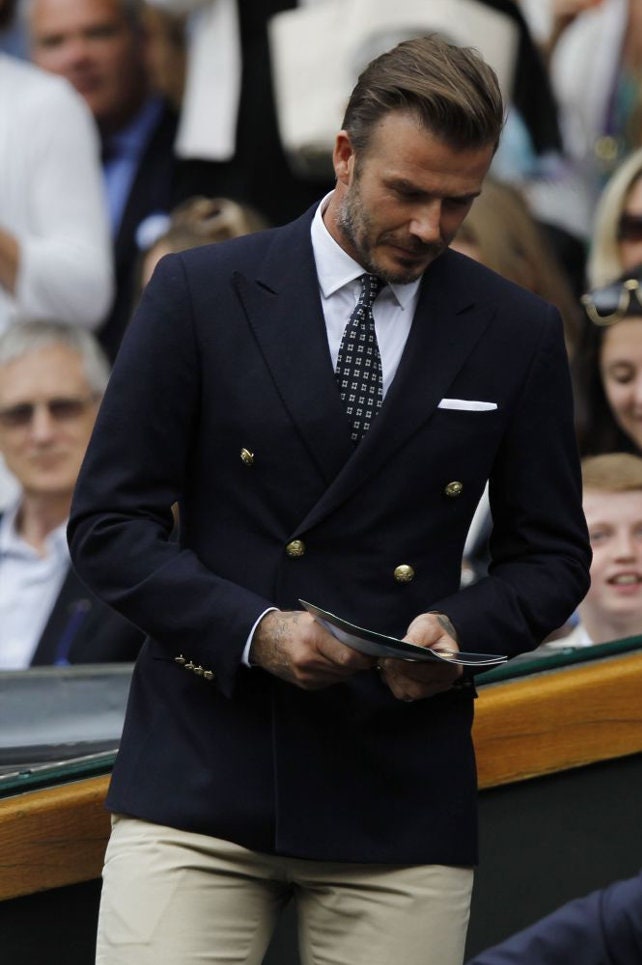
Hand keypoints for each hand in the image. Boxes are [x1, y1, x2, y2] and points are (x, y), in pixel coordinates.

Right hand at [249, 610, 375, 688]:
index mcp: (313, 639)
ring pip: (341, 676)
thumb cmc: (293, 625)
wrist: (263, 640)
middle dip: (359, 663)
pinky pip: (330, 681)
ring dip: (348, 669)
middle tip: (366, 655)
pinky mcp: (305, 685)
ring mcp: (306, 676)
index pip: (348, 657)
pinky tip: (330, 662)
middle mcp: (309, 660)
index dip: (365, 658)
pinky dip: (336, 673)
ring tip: (346, 656)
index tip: (374, 653)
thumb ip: (337, 630)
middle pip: (347, 668)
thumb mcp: (314, 619)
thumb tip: (364, 641)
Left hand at [377, 612, 462, 700]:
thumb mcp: (427, 626)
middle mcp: (443, 683)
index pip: (431, 673)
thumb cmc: (433, 630)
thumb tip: (401, 648)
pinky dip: (392, 681)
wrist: (433, 636)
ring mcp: (431, 690)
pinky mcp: (418, 691)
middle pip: (419, 688)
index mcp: (451, 667)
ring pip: (408, 693)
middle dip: (399, 674)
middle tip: (384, 659)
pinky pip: (402, 693)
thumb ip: (416, 638)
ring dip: (393, 678)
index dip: (410, 668)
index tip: (392, 659)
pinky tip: (387, 668)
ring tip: (384, 662)